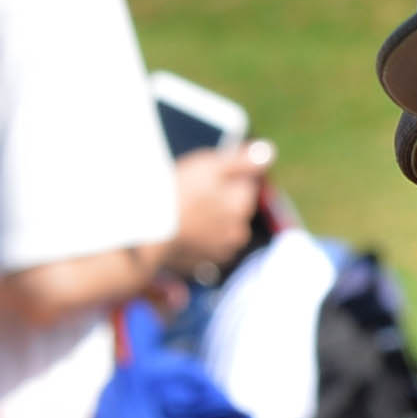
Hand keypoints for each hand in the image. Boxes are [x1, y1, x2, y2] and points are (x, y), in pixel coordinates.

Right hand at [166, 139, 271, 277]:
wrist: (146, 234)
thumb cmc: (178, 194)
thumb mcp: (211, 166)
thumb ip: (244, 160)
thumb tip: (270, 153)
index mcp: (242, 207)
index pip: (244, 183)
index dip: (224, 175)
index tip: (202, 175)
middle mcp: (237, 232)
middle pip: (232, 207)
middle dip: (217, 198)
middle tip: (189, 192)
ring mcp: (220, 251)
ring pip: (218, 226)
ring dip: (207, 219)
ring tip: (182, 210)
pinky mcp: (202, 264)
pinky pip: (203, 245)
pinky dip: (195, 237)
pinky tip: (179, 228)